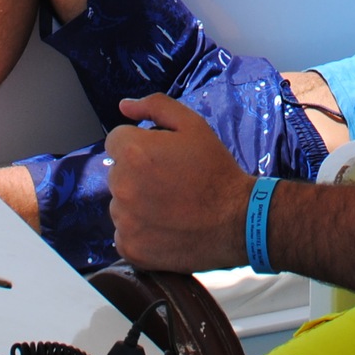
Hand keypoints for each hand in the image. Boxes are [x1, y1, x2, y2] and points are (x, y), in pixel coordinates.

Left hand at [106, 95, 257, 272]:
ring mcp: (124, 221)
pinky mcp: (130, 248)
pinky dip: (140, 231)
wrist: (237, 220)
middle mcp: (121, 186)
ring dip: (137, 203)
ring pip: (120, 204)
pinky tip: (166, 226)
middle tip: (170, 182)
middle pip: (118, 173)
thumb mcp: (193, 125)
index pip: (116, 142)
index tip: (161, 158)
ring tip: (170, 206)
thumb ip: (155, 106)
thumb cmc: (215, 170)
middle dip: (137, 173)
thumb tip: (124, 106)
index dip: (140, 146)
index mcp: (133, 152)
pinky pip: (124, 233)